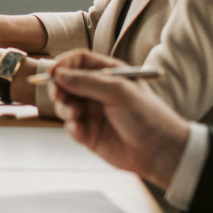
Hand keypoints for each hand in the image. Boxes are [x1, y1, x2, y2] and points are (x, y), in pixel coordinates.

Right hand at [47, 49, 189, 188]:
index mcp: (108, 74)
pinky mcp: (89, 133)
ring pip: (65, 104)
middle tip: (59, 96)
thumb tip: (58, 74)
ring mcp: (93, 112)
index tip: (52, 72)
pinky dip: (71, 127)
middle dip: (59, 88)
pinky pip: (71, 126)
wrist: (160, 151)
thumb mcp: (118, 91)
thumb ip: (86, 81)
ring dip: (64, 108)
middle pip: (67, 82)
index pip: (79, 61)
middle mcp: (98, 91)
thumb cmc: (146, 115)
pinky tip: (80, 130)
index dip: (64, 64)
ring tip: (75, 115)